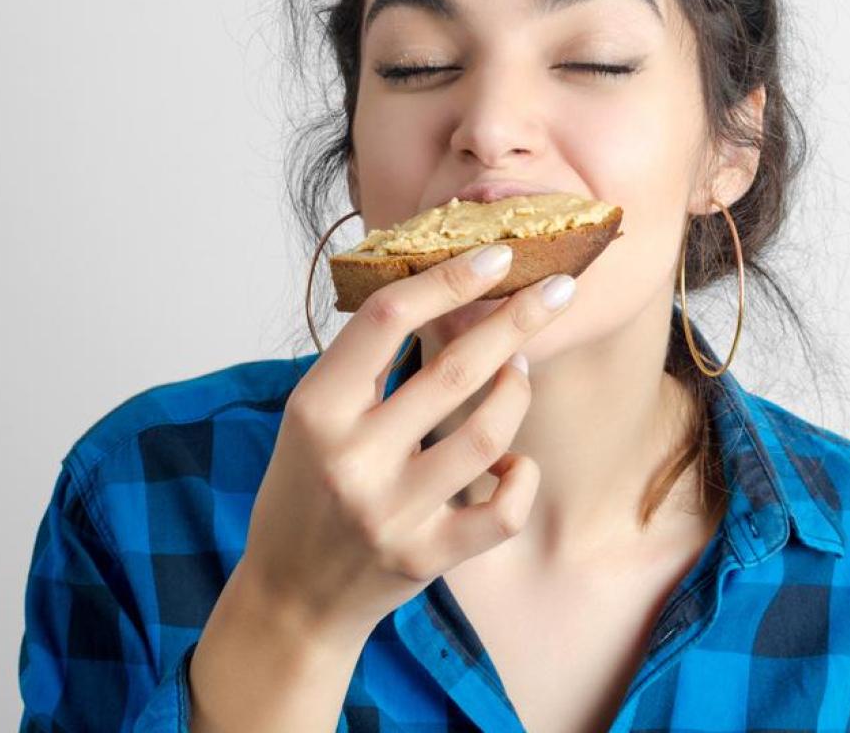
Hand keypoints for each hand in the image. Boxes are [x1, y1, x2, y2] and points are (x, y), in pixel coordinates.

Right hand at [229, 243, 573, 645]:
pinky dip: (521, 477)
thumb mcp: (312, 417)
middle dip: (518, 319)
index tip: (497, 253)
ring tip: (520, 370)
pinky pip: (503, 511)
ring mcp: (390, 511)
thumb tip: (438, 283)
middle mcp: (351, 458)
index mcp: (315, 409)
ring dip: (518, 391)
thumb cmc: (306, 490)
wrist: (290, 596)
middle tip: (559, 288)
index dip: (448, 278)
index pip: (387, 319)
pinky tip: (514, 463)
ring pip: (488, 433)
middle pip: (453, 369)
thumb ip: (364, 362)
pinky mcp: (425, 556)